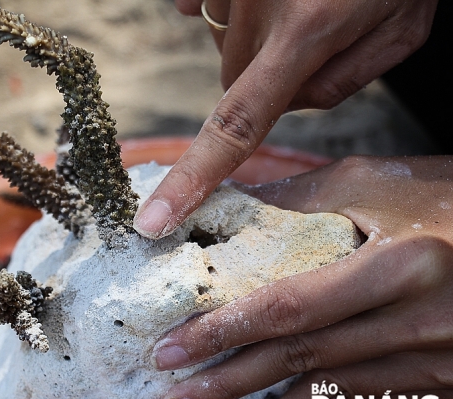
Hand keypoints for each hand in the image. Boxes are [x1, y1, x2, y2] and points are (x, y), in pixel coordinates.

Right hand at [133, 0, 437, 238]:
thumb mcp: (401, 31)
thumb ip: (338, 85)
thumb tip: (282, 102)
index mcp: (305, 32)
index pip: (235, 126)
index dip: (190, 180)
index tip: (152, 221)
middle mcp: (256, 8)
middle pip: (233, 84)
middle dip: (268, 82)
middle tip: (317, 41)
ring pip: (225, 47)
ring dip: (257, 43)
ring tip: (303, 2)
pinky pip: (201, 5)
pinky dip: (226, 13)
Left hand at [151, 156, 452, 398]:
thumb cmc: (450, 201)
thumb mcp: (377, 184)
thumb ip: (300, 200)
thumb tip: (229, 212)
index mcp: (400, 264)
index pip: (290, 307)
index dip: (225, 331)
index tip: (171, 348)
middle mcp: (417, 319)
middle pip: (303, 359)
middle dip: (231, 383)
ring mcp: (435, 358)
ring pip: (332, 395)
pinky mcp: (441, 379)